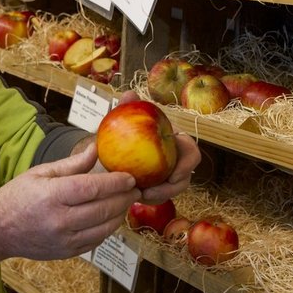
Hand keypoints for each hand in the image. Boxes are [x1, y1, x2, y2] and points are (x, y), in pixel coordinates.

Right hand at [0, 142, 139, 259]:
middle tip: (136, 188)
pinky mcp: (68, 253)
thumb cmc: (17, 197)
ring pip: (105, 228)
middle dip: (125, 198)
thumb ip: (72, 164)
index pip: (92, 189)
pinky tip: (110, 217)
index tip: (130, 177)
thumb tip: (97, 150)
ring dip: (120, 214)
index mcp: (52, 196)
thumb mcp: (40, 173)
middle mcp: (60, 221)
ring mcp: (65, 240)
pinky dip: (108, 228)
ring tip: (126, 201)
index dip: (115, 183)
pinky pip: (97, 241)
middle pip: (103, 209)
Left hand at [112, 90, 200, 204]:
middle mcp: (174, 160)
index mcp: (172, 141)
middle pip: (186, 176)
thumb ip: (124, 109)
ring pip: (172, 190)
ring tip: (140, 195)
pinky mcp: (156, 190)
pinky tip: (134, 198)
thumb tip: (130, 94)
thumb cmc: (115, 136)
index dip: (187, 163)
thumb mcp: (116, 123)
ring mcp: (166, 177)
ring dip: (160, 195)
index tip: (173, 174)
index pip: (190, 151)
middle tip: (153, 191)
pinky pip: (157, 197)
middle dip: (174, 187)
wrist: (102, 156)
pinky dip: (148, 198)